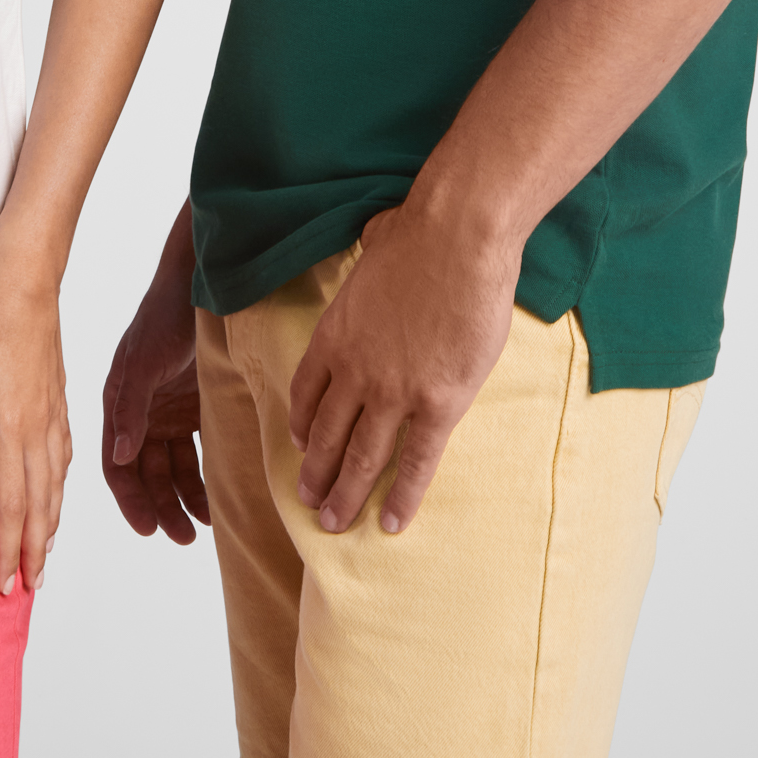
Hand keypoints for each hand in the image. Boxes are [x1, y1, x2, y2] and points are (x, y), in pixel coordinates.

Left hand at [0, 262, 70, 596]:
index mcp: (9, 430)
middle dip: (33, 549)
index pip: (10, 505)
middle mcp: (38, 428)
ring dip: (51, 521)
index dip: (5, 548)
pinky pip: (66, 452)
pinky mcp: (58, 393)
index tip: (3, 585)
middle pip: (40, 503)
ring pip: (57, 481)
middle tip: (31, 586)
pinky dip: (62, 482)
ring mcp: (53, 411)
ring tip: (45, 551)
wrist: (24, 275)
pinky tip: (58, 484)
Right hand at [102, 201, 209, 543]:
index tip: (149, 528)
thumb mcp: (144, 361)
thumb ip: (132, 407)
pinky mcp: (194, 407)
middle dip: (160, 506)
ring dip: (183, 498)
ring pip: (172, 468)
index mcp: (119, 405)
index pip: (118, 464)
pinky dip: (202, 477)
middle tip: (181, 536)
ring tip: (203, 525)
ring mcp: (168, 412)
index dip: (131, 498)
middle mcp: (140, 414)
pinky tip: (215, 498)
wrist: (201, 284)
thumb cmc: (165, 317)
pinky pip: (196, 453)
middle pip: (146, 474)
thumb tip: (122, 456)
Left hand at [289, 201, 518, 536]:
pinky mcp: (438, 403)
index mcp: (333, 336)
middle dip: (316, 475)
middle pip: (327, 435)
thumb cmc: (417, 234)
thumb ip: (368, 260)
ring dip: (346, 495)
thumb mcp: (372, 250)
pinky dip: (402, 496)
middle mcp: (353, 371)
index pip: (307, 393)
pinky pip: (416, 461)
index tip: (302, 444)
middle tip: (309, 503)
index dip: (303, 424)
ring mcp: (393, 392)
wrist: (456, 238)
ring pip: (362, 457)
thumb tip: (378, 236)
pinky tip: (390, 523)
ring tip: (335, 523)